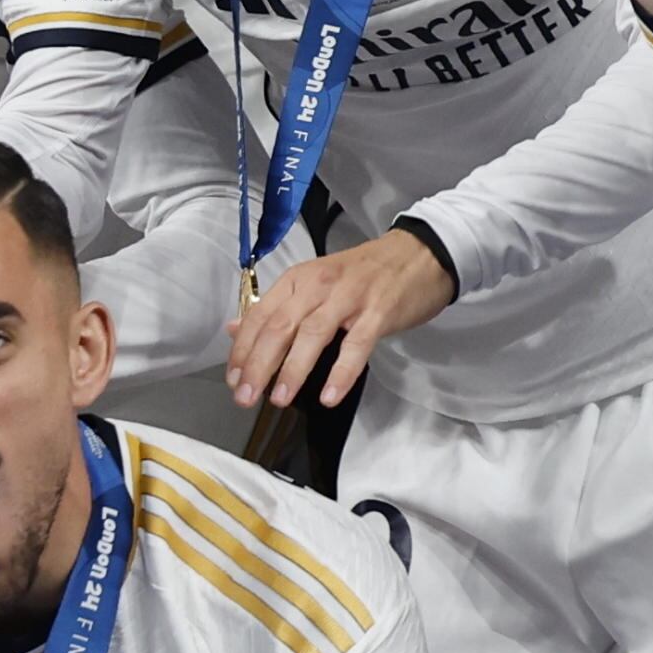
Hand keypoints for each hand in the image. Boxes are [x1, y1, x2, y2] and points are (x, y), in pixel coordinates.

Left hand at [223, 225, 460, 409]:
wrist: (419, 254)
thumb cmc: (364, 274)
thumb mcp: (315, 283)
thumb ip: (276, 308)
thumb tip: (235, 330)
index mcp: (299, 279)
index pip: (260, 315)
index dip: (243, 349)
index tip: (233, 380)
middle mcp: (319, 285)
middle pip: (280, 326)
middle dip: (258, 364)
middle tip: (245, 397)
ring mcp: (350, 297)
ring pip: (312, 334)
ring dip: (293, 369)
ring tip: (279, 398)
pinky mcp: (379, 312)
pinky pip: (356, 345)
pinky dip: (342, 372)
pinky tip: (330, 396)